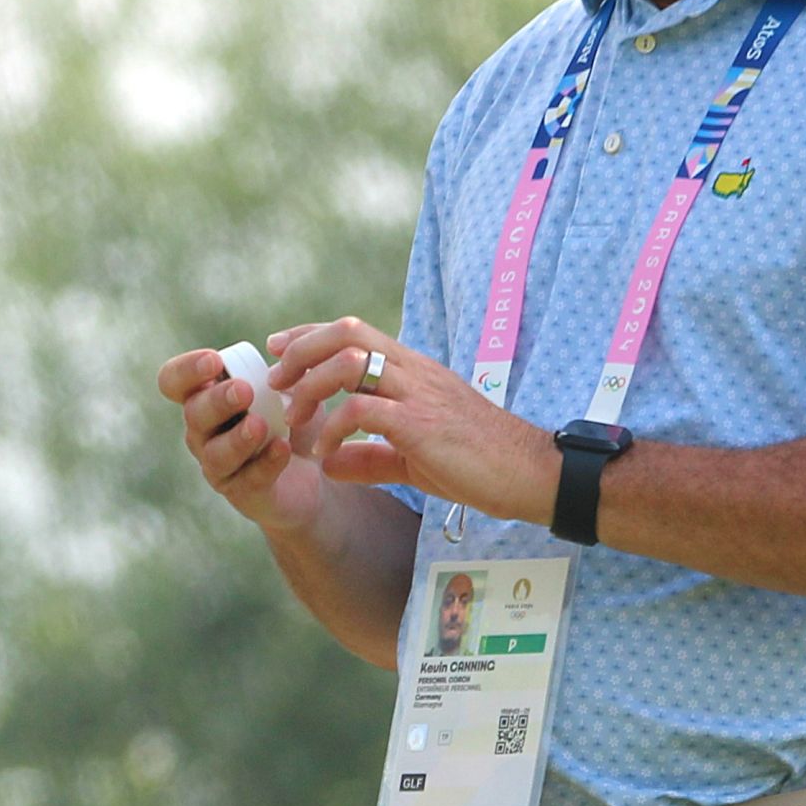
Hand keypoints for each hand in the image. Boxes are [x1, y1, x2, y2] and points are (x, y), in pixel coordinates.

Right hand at [160, 348, 329, 534]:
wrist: (319, 467)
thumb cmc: (295, 417)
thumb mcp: (295, 384)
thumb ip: (288, 361)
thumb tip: (277, 345)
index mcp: (206, 396)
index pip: (173, 381)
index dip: (186, 370)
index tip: (215, 361)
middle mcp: (203, 431)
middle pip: (193, 414)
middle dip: (217, 401)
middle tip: (243, 391)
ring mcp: (218, 464)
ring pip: (214, 453)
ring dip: (236, 438)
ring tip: (260, 425)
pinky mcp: (241, 493)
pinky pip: (248, 480)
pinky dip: (266, 463)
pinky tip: (283, 449)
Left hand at [264, 317, 560, 526]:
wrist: (528, 474)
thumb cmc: (475, 463)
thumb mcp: (412, 457)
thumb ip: (369, 457)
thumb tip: (328, 463)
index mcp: (411, 370)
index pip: (353, 332)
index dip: (309, 335)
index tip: (278, 349)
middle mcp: (412, 371)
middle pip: (345, 332)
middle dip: (301, 352)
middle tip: (278, 383)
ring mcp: (417, 393)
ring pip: (348, 362)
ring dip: (310, 388)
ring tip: (296, 420)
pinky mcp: (419, 423)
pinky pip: (361, 411)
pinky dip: (333, 429)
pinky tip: (326, 453)